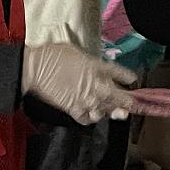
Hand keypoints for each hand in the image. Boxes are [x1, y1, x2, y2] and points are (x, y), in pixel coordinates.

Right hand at [22, 43, 136, 123]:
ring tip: (116, 113)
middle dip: (127, 102)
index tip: (132, 80)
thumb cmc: (53, 55)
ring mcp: (85, 98)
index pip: (118, 72)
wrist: (36, 68)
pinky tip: (93, 115)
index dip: (127, 77)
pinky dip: (91, 118)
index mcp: (96, 66)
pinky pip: (87, 119)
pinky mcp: (73, 108)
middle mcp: (94, 83)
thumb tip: (93, 66)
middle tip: (132, 105)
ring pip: (106, 110)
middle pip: (118, 96)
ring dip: (112, 112)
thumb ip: (89, 61)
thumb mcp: (76, 51)